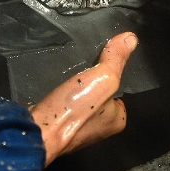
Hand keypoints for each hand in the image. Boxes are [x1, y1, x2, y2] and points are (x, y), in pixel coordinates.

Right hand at [30, 32, 137, 165]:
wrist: (38, 133)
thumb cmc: (76, 109)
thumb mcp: (103, 78)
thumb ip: (116, 59)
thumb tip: (132, 37)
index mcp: (117, 120)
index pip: (118, 90)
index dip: (109, 74)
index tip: (98, 62)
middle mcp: (101, 128)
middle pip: (98, 94)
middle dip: (89, 81)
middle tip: (80, 65)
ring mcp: (78, 130)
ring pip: (80, 99)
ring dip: (73, 87)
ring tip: (66, 70)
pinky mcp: (58, 127)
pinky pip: (64, 105)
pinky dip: (60, 96)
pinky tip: (54, 85)